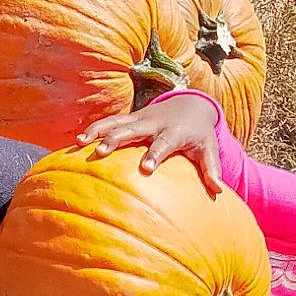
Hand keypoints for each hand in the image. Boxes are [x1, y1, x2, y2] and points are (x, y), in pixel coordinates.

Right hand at [76, 93, 222, 193]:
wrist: (190, 105)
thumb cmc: (199, 135)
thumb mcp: (208, 149)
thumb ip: (211, 169)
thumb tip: (218, 190)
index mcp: (173, 132)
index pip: (163, 144)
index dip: (154, 154)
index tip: (145, 168)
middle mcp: (154, 123)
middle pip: (132, 130)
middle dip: (116, 139)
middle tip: (100, 152)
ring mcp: (139, 119)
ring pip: (115, 123)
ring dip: (98, 131)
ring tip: (80, 143)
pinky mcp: (129, 118)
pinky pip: (109, 122)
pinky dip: (93, 129)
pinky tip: (77, 142)